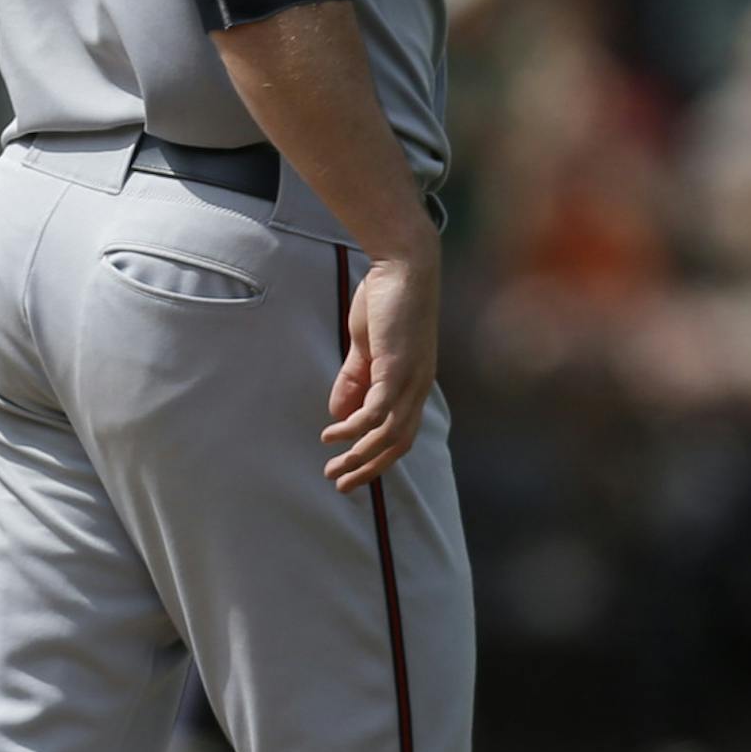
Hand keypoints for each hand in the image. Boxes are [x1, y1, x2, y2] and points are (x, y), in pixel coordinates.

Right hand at [324, 245, 439, 491]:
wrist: (404, 266)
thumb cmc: (387, 300)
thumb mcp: (365, 347)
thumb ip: (354, 380)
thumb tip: (339, 415)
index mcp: (414, 384)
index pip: (401, 435)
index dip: (376, 459)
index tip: (350, 474)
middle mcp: (418, 388)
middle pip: (398, 445)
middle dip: (368, 470)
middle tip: (339, 485)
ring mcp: (411, 380)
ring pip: (387, 435)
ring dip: (359, 456)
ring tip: (332, 468)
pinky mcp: (397, 368)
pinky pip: (376, 411)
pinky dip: (353, 428)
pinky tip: (332, 434)